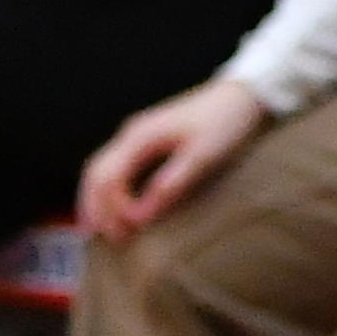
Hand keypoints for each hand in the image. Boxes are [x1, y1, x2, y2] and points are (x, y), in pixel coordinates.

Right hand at [79, 71, 269, 241]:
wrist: (241, 95)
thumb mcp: (202, 157)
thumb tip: (139, 217)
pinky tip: (117, 209)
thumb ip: (170, 184)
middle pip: (95, 174)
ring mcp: (136, 136)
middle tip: (107, 241)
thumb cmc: (224, 123)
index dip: (114, 209)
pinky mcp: (146, 141)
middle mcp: (130, 135)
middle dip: (95, 209)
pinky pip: (115, 168)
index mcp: (139, 137)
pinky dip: (109, 191)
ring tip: (103, 232)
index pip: (107, 178)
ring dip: (97, 201)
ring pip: (100, 170)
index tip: (132, 230)